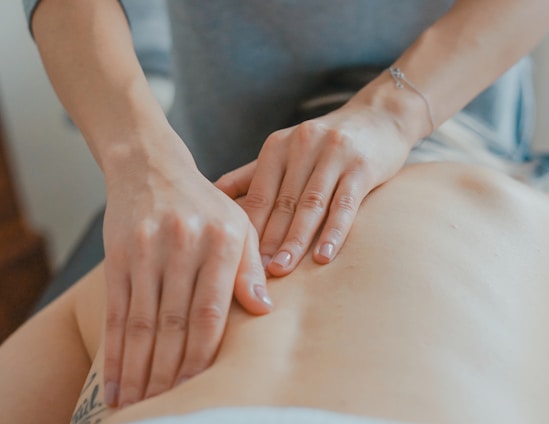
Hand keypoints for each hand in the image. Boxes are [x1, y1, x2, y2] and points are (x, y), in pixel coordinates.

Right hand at [101, 130, 271, 407]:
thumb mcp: (239, 224)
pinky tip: (114, 379)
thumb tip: (263, 311)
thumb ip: (251, 267)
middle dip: (169, 372)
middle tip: (166, 408)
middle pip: (174, 323)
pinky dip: (114, 350)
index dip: (203, 355)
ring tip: (137, 404)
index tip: (200, 388)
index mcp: (222, 240)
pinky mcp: (118, 255)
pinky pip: (116, 311)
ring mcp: (147, 250)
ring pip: (142, 323)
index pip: (212, 311)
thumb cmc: (204, 204)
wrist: (151, 167)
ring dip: (139, 370)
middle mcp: (184, 245)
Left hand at [216, 100, 412, 275]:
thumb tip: (212, 194)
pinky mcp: (362, 166)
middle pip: (282, 202)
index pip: (258, 194)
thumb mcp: (286, 150)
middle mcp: (302, 145)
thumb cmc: (325, 143)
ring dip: (295, 240)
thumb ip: (252, 174)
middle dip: (268, 240)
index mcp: (278, 146)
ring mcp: (333, 154)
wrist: (379, 117)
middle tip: (256, 273)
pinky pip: (345, 204)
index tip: (237, 260)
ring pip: (311, 205)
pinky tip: (323, 256)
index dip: (248, 228)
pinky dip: (334, 232)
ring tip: (282, 269)